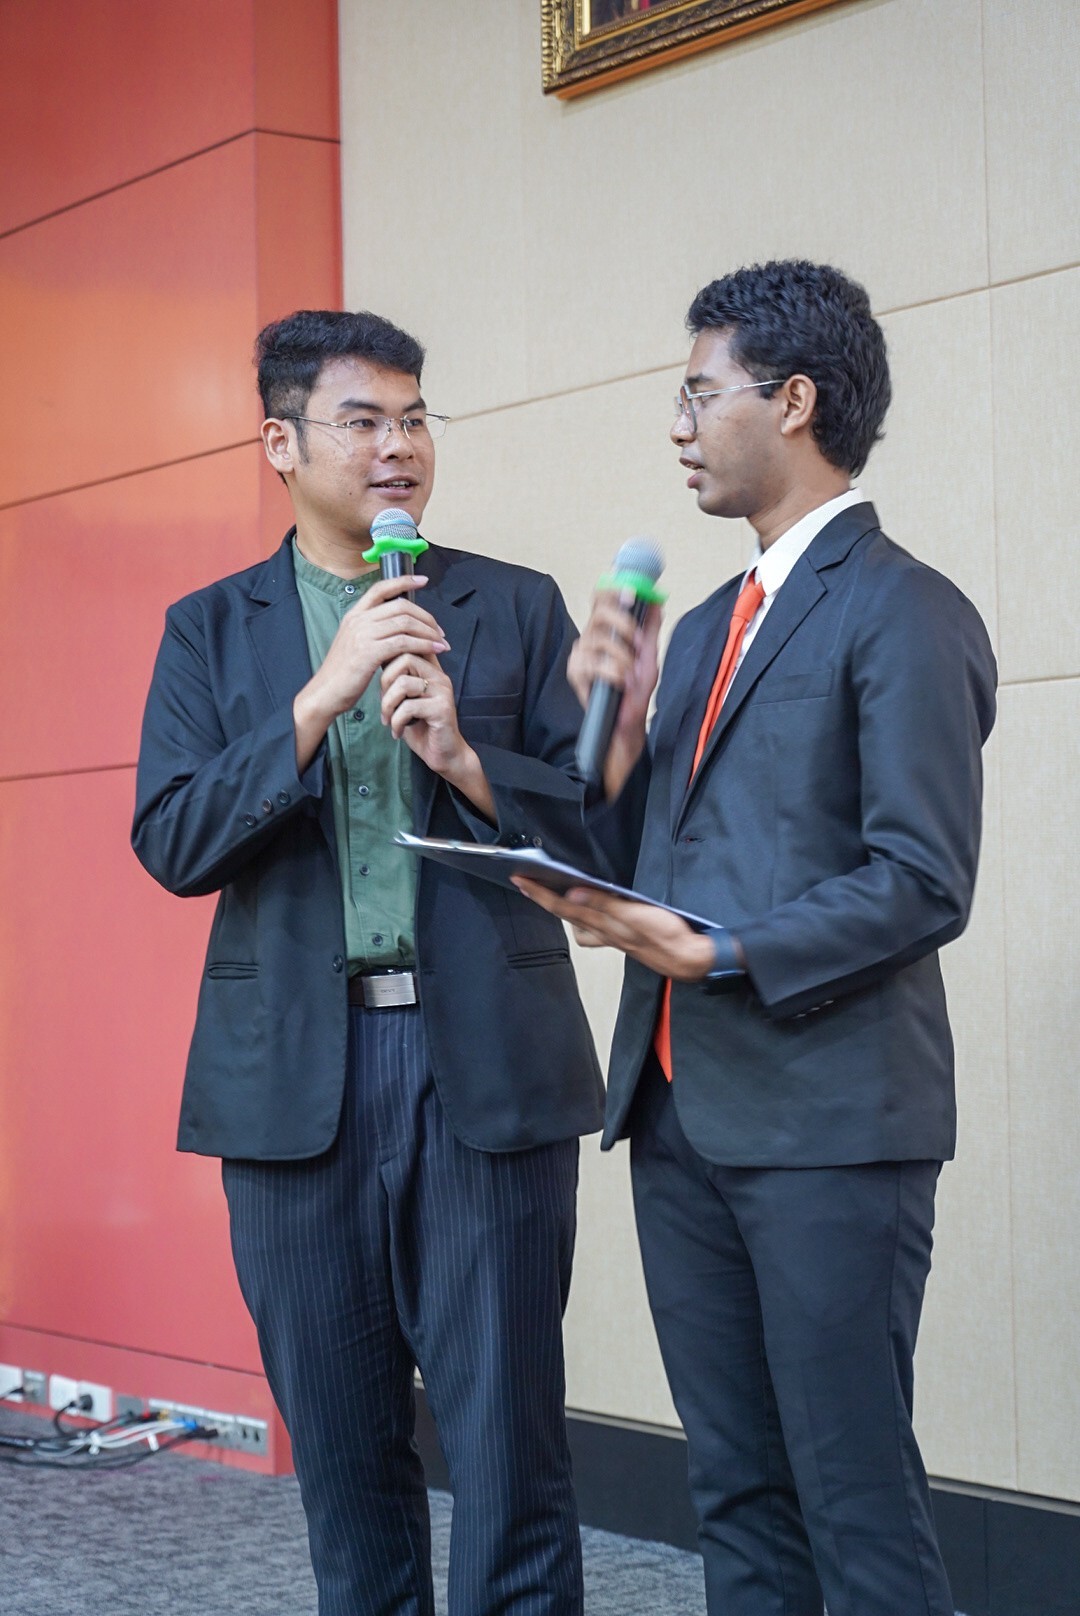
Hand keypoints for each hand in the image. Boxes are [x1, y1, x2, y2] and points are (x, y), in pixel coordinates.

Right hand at [293, 575, 448, 770]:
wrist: (325, 693)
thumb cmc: (344, 674)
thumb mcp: (355, 644)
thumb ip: (373, 632)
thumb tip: (399, 628)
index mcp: (354, 615)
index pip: (381, 588)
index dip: (404, 581)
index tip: (423, 580)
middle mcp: (358, 620)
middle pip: (401, 606)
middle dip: (426, 617)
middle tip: (440, 631)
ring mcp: (362, 635)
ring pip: (405, 623)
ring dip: (429, 632)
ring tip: (441, 643)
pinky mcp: (369, 652)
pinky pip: (404, 642)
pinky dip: (423, 645)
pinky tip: (433, 651)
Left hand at [380, 651, 495, 821]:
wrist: (443, 755)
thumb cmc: (421, 727)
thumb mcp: (404, 700)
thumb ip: (395, 681)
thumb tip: (375, 661)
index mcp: (430, 669)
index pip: (409, 645)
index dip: (388, 657)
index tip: (380, 683)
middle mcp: (439, 675)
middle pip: (404, 658)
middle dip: (384, 682)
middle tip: (383, 706)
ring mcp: (442, 691)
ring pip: (403, 683)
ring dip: (388, 705)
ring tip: (388, 721)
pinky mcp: (442, 708)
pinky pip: (409, 707)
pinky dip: (397, 722)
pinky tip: (397, 733)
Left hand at [512, 878, 714, 980]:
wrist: (689, 959)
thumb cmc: (666, 937)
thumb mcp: (635, 916)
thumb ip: (604, 904)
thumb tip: (571, 894)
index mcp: (603, 924)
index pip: (562, 907)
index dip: (539, 894)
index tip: (519, 880)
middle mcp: (603, 932)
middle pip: (566, 915)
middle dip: (544, 900)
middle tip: (529, 883)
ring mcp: (613, 936)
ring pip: (580, 924)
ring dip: (565, 910)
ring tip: (557, 892)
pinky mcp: (625, 937)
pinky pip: (597, 926)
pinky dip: (589, 916)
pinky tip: (596, 907)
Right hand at [568, 591, 660, 798]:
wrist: (627, 724)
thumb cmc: (635, 692)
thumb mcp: (649, 657)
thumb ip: (650, 629)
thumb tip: (656, 601)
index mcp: (606, 631)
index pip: (602, 598)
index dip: (615, 590)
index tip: (632, 593)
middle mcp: (590, 639)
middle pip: (598, 612)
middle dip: (624, 625)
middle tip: (638, 642)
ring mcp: (580, 655)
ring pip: (599, 639)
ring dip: (622, 657)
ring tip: (630, 674)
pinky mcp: (575, 673)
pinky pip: (593, 663)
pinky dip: (613, 672)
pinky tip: (620, 682)